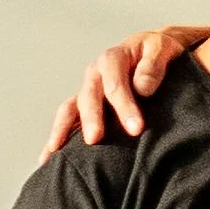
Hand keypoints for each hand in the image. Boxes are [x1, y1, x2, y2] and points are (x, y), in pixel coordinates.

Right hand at [46, 24, 209, 151]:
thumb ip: (153, 66)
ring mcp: (87, 90)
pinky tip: (48, 159)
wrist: (150, 51)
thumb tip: (142, 89)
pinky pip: (66, 121)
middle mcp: (94, 74)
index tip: (136, 128)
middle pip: (89, 97)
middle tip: (95, 140)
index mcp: (112, 59)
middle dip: (92, 119)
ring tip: (58, 154)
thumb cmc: (157, 52)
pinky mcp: (84, 105)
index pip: (115, 84)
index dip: (124, 106)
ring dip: (63, 130)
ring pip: (69, 109)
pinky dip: (57, 137)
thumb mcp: (161, 48)